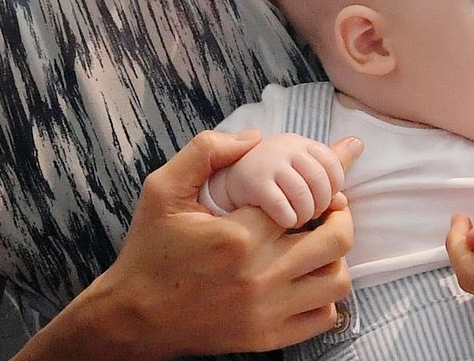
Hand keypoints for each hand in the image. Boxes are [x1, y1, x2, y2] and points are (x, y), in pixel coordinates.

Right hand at [77, 130, 363, 359]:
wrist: (134, 315)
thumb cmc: (149, 250)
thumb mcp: (162, 189)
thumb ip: (205, 152)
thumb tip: (255, 137)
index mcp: (238, 235)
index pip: (306, 197)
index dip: (324, 180)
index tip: (334, 169)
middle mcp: (259, 276)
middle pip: (336, 239)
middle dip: (339, 214)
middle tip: (328, 206)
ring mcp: (267, 311)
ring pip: (337, 281)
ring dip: (335, 256)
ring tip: (317, 242)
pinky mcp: (268, 337)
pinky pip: (324, 317)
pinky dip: (326, 296)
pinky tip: (307, 279)